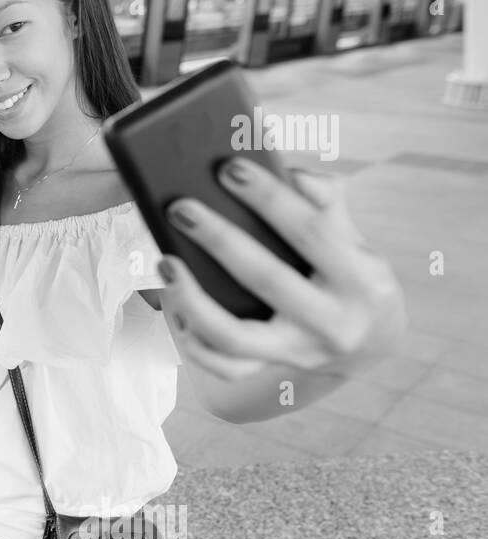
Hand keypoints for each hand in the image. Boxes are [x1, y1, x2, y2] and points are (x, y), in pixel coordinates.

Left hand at [156, 158, 406, 381]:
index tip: (228, 169)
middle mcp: (334, 323)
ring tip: (165, 263)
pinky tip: (174, 308)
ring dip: (192, 300)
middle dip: (219, 240)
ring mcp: (301, 354)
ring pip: (234, 337)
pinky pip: (224, 366)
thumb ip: (327, 202)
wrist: (373, 341)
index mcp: (362, 279)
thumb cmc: (351, 272)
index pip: (310, 232)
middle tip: (180, 208)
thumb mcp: (355, 237)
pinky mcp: (275, 370)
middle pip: (266, 279)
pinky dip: (194, 341)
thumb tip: (291, 175)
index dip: (269, 199)